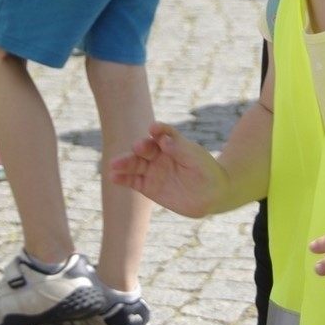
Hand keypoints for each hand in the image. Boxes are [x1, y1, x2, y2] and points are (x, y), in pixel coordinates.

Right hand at [110, 121, 224, 217]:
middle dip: (139, 148)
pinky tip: (113, 177)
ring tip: (114, 164)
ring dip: (124, 163)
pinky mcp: (148, 187)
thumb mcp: (195, 158)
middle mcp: (159, 154)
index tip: (154, 128)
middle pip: (145, 149)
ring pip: (135, 165)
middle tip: (137, 147)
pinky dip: (123, 179)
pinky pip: (133, 182)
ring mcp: (152, 170)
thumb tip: (162, 138)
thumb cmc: (206, 171)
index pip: (161, 133)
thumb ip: (179, 148)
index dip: (158, 130)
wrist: (211, 196)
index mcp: (171, 142)